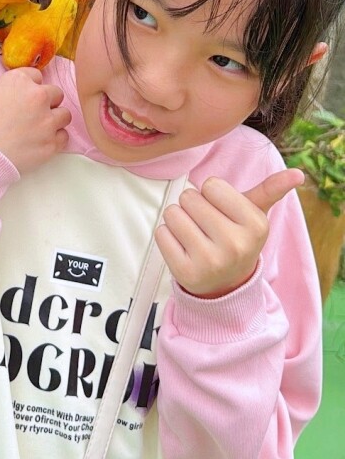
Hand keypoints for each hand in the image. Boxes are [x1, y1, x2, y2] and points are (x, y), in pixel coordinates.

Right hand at [0, 67, 70, 173]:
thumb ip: (11, 91)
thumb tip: (22, 98)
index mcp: (19, 80)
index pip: (37, 76)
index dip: (29, 89)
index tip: (22, 100)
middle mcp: (37, 96)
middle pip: (55, 93)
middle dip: (46, 103)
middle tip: (32, 116)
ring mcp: (47, 121)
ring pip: (65, 114)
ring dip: (54, 120)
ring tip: (38, 130)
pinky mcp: (51, 144)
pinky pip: (64, 137)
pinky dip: (54, 140)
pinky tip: (39, 143)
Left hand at [154, 169, 304, 297]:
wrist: (226, 284)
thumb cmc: (236, 237)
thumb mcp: (254, 215)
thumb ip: (270, 190)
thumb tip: (297, 173)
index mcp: (255, 225)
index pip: (211, 185)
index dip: (211, 193)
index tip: (221, 210)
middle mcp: (235, 245)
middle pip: (189, 198)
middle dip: (193, 206)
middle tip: (206, 225)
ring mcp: (210, 262)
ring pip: (172, 214)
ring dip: (178, 219)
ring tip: (194, 234)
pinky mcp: (185, 273)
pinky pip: (161, 234)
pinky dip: (167, 236)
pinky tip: (183, 247)